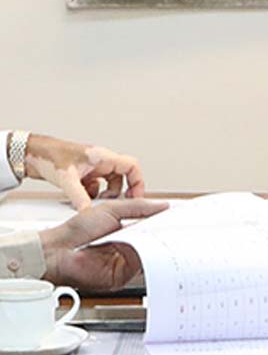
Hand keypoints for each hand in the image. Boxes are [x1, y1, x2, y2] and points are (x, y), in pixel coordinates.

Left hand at [25, 134, 144, 209]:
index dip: (138, 182)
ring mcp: (93, 168)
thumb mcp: (67, 179)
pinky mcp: (84, 174)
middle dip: (120, 192)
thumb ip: (80, 197)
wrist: (31, 154)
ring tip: (96, 203)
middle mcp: (101, 162)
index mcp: (102, 157)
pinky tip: (82, 199)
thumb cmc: (50, 157)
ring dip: (105, 195)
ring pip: (109, 183)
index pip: (132, 166)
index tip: (135, 197)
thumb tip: (89, 212)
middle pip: (122, 178)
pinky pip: (96, 186)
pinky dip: (92, 195)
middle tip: (116, 204)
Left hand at [39, 199, 167, 290]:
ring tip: (165, 235)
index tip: (176, 216)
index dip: (163, 221)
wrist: (58, 251)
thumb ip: (138, 207)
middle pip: (153, 241)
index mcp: (126, 229)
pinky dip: (145, 259)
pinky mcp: (121, 276)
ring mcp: (124, 262)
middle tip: (176, 226)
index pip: (152, 226)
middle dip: (164, 233)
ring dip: (156, 245)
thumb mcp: (111, 209)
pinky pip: (139, 267)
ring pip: (149, 254)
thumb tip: (162, 205)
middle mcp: (127, 246)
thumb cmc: (76, 230)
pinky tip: (147, 249)